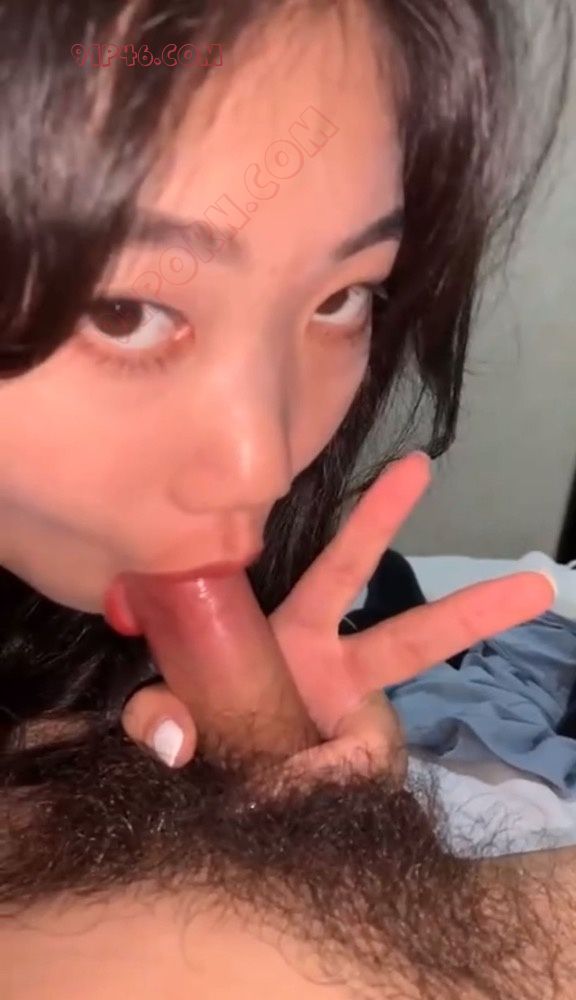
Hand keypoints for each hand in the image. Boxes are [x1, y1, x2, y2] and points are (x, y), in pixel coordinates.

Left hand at [121, 453, 555, 772]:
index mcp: (298, 633)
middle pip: (414, 640)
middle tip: (539, 585)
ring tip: (300, 770)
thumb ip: (154, 711)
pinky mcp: (352, 779)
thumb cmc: (199, 726)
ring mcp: (352, 732)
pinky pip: (339, 793)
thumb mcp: (165, 707)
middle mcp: (338, 673)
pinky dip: (304, 794)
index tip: (418, 468)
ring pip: (373, 750)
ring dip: (353, 760)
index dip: (378, 518)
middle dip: (473, 611)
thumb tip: (175, 740)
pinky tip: (269, 793)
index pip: (343, 568)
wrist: (216, 795)